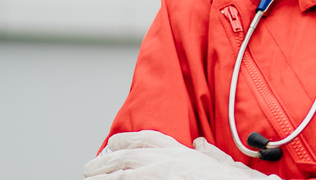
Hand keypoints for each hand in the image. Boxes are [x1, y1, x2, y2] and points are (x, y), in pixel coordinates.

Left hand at [84, 130, 280, 179]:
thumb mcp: (225, 165)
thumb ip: (209, 154)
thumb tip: (200, 144)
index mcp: (185, 153)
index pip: (150, 139)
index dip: (127, 139)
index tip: (111, 143)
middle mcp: (171, 161)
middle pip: (129, 156)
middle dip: (105, 160)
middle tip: (89, 167)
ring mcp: (164, 176)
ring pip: (123, 173)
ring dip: (103, 175)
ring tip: (90, 177)